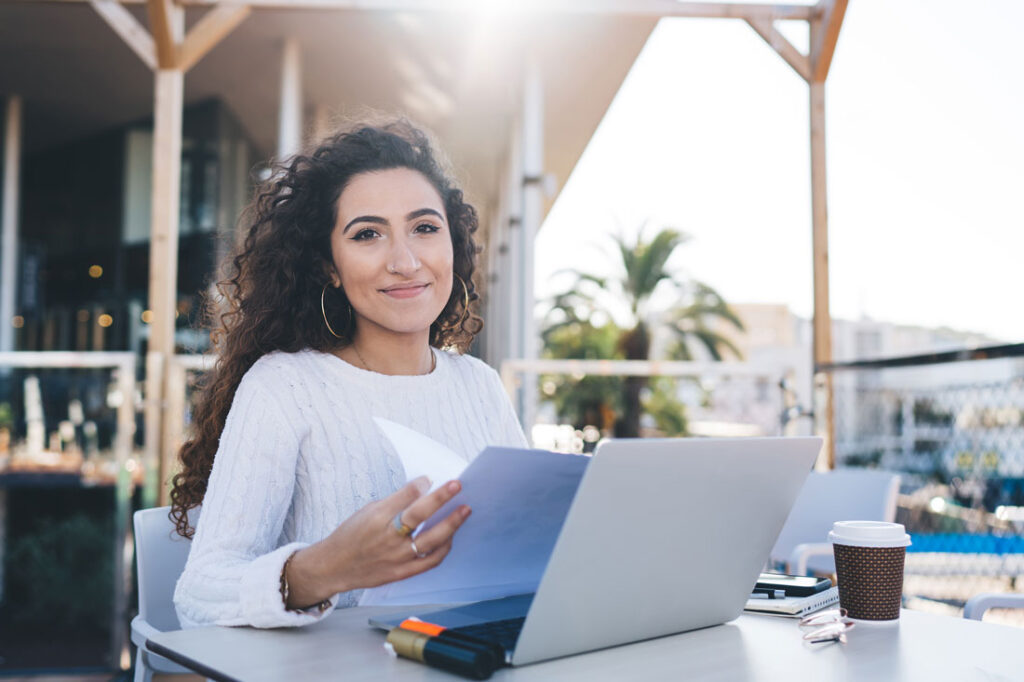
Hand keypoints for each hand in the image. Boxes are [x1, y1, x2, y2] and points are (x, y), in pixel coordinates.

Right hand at [284, 476, 470, 607]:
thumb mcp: (367, 511)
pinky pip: (429, 562)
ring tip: (465, 510)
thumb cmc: (351, 535)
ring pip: (431, 540)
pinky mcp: (401, 573)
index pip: (404, 496)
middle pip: (419, 516)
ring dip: (451, 524)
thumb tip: (423, 489)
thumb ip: (395, 502)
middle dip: (440, 498)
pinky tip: (451, 537)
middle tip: (457, 485)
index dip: (420, 485)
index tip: (430, 479)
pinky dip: (443, 549)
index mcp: (376, 517)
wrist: (333, 567)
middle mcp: (388, 538)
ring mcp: (396, 557)